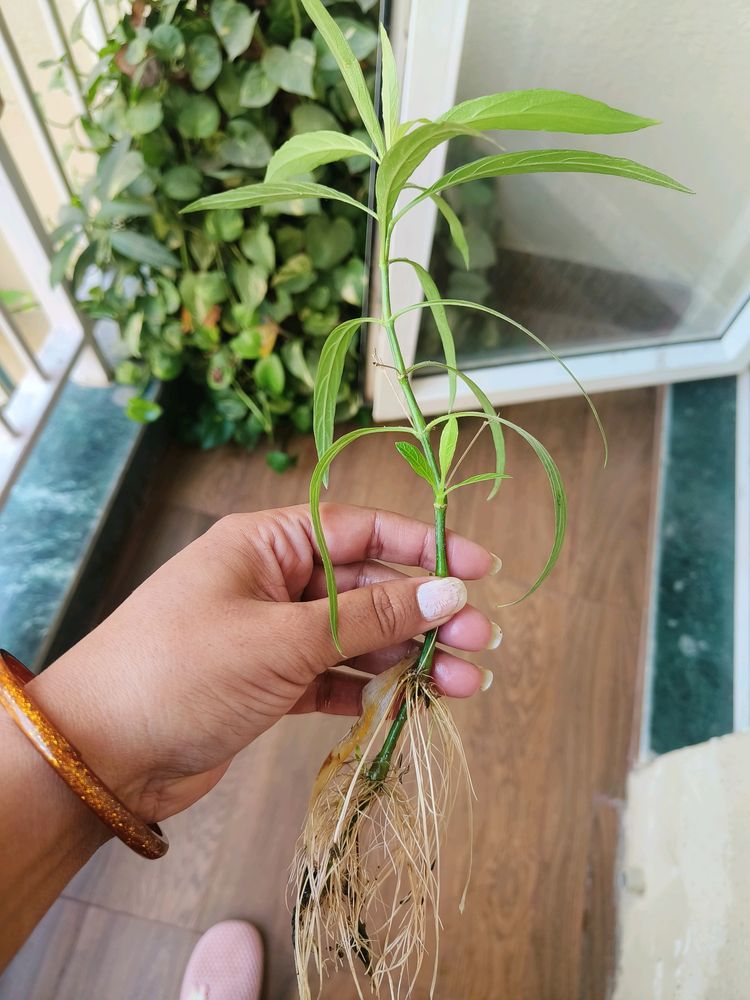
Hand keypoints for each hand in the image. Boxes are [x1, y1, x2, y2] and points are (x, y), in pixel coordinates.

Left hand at [29, 504, 498, 823]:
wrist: (102, 755)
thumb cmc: (182, 672)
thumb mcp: (282, 638)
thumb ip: (367, 617)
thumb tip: (447, 592)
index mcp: (267, 542)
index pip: (361, 530)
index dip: (425, 546)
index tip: (481, 567)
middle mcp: (274, 580)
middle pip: (369, 586)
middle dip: (425, 612)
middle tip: (479, 641)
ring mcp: (274, 634)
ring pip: (359, 636)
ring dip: (408, 656)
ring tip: (463, 682)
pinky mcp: (272, 683)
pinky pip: (337, 675)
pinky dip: (372, 688)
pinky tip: (410, 700)